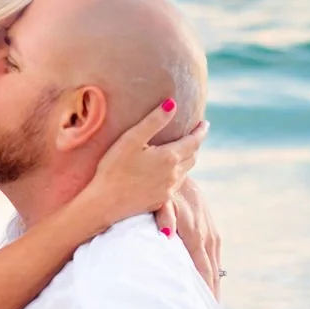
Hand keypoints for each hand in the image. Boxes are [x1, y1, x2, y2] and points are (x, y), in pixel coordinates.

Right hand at [86, 101, 207, 233]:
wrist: (104, 204)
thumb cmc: (114, 169)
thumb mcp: (131, 139)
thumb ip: (154, 121)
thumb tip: (172, 104)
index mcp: (170, 157)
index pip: (194, 141)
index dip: (201, 131)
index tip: (205, 123)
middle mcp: (174, 175)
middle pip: (193, 157)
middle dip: (195, 144)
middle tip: (195, 135)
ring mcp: (168, 190)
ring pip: (186, 172)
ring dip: (188, 159)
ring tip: (184, 150)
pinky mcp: (160, 201)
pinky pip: (176, 184)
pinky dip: (178, 173)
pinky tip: (169, 172)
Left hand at [173, 178, 223, 297]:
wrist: (176, 166)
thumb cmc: (162, 185)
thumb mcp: (159, 196)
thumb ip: (164, 214)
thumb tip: (166, 234)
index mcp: (194, 231)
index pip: (202, 269)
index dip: (204, 291)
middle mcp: (206, 233)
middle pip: (212, 272)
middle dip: (211, 295)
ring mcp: (210, 230)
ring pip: (215, 264)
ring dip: (214, 284)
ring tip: (211, 307)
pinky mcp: (209, 226)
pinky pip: (214, 254)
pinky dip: (213, 270)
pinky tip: (211, 281)